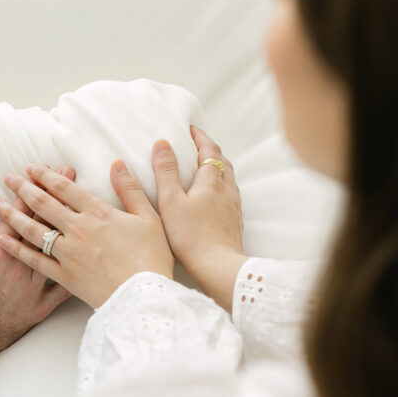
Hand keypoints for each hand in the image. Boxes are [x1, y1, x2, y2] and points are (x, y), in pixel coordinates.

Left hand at [0, 161, 174, 308]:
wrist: (144, 296)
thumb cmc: (151, 257)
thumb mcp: (149, 217)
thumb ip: (130, 189)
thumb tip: (117, 163)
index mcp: (97, 213)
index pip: (65, 188)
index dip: (46, 176)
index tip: (31, 168)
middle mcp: (77, 229)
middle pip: (43, 204)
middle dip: (23, 188)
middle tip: (7, 178)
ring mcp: (68, 253)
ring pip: (33, 229)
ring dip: (13, 214)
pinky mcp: (63, 276)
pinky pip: (35, 260)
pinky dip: (17, 249)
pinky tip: (2, 240)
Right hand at [0, 169, 73, 387]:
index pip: (21, 212)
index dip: (34, 188)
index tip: (46, 170)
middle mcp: (20, 266)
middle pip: (44, 224)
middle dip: (58, 195)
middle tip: (71, 173)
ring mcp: (34, 288)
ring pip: (58, 249)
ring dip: (69, 224)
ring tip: (83, 204)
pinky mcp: (40, 308)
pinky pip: (64, 287)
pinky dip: (77, 270)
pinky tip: (90, 256)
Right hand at [153, 126, 246, 309]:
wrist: (218, 268)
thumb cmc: (190, 236)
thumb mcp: (171, 201)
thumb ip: (166, 172)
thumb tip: (163, 144)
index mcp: (211, 182)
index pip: (209, 150)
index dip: (200, 137)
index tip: (190, 129)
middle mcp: (227, 191)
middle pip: (223, 162)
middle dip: (210, 149)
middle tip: (197, 144)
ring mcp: (233, 207)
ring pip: (228, 179)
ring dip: (217, 167)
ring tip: (204, 167)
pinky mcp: (234, 222)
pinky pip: (229, 195)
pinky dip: (220, 186)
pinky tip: (212, 197)